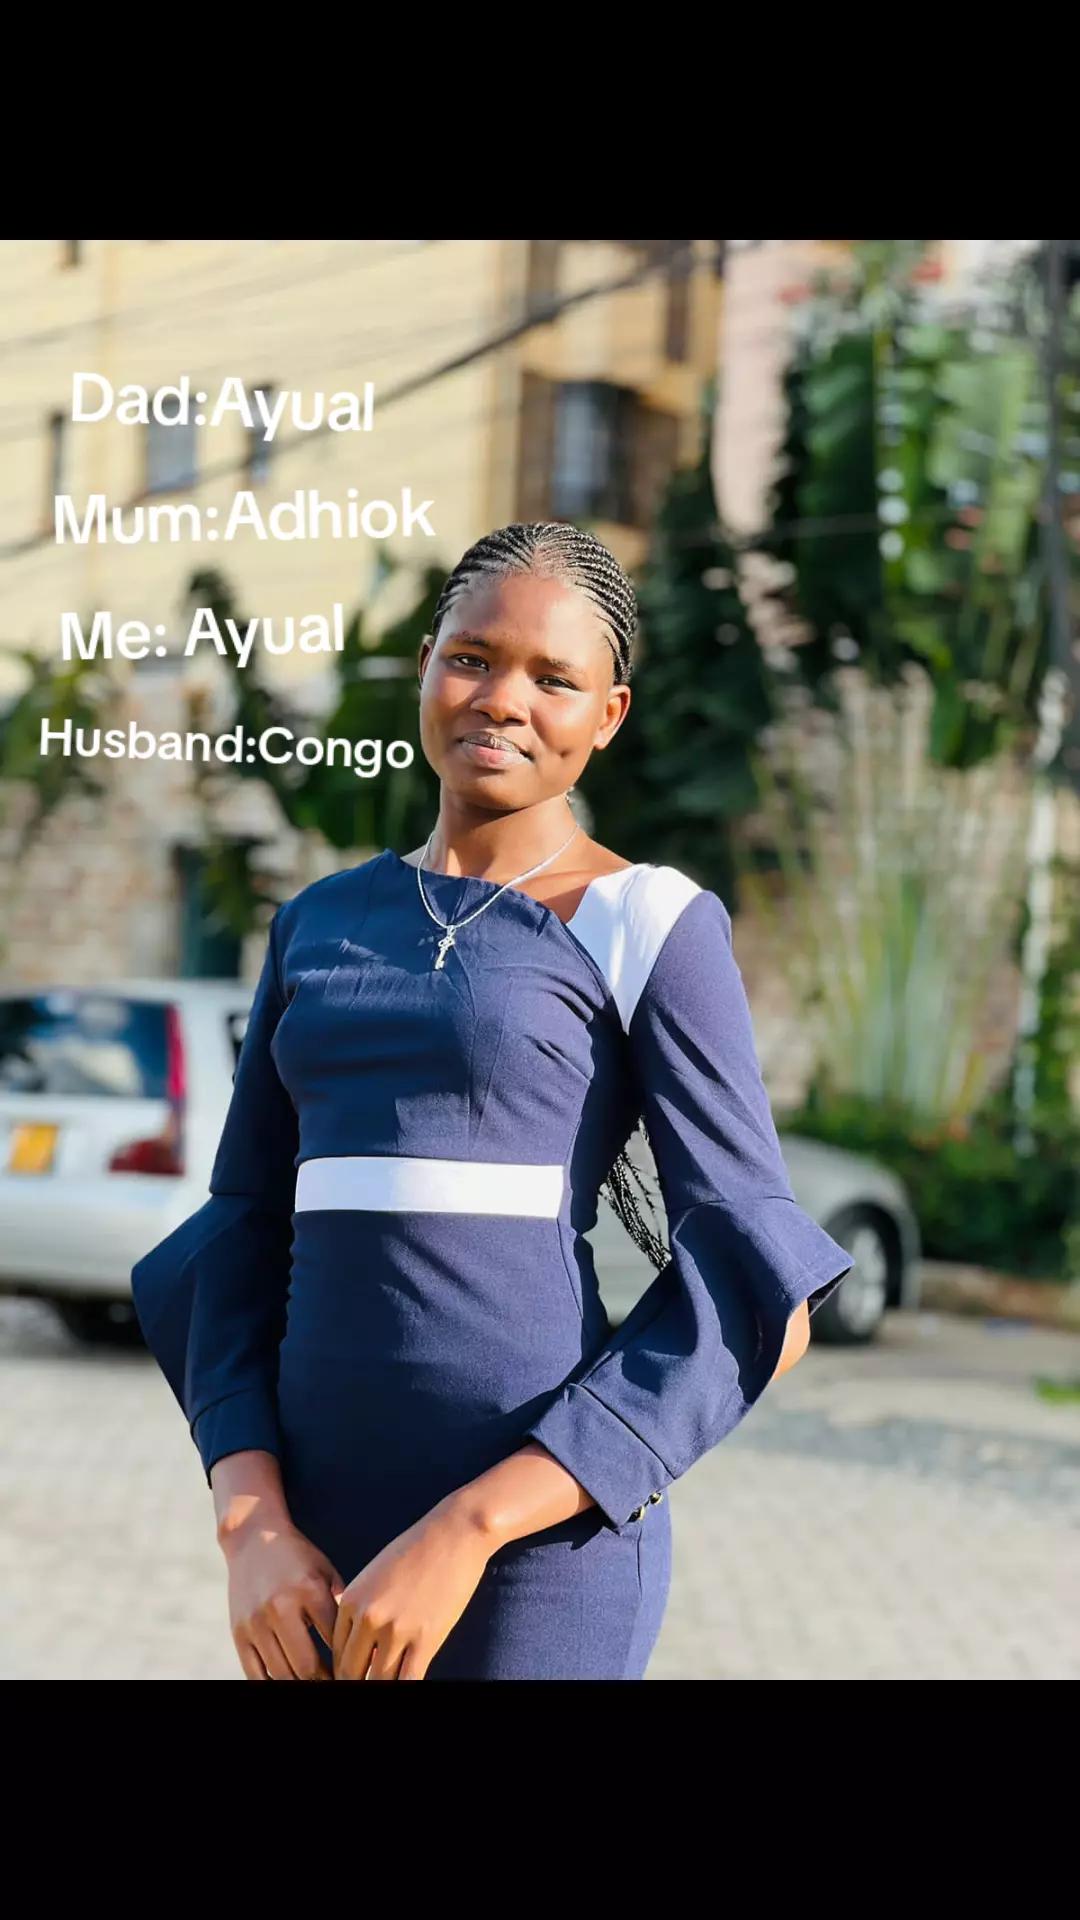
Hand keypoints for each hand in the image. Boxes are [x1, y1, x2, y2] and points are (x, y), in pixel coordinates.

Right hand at [223, 1517, 344, 1679]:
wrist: (253, 1538)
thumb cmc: (298, 1557)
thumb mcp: (326, 1572)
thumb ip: (341, 1606)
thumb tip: (361, 1645)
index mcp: (309, 1590)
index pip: (333, 1641)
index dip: (345, 1662)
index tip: (352, 1670)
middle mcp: (280, 1607)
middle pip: (306, 1666)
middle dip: (324, 1680)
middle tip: (335, 1681)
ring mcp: (256, 1622)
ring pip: (281, 1674)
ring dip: (301, 1684)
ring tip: (314, 1681)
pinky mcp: (238, 1632)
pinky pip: (255, 1673)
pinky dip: (273, 1683)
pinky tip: (288, 1679)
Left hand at [333, 1502, 492, 1679]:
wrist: (455, 1533)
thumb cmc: (417, 1549)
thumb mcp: (375, 1575)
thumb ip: (360, 1609)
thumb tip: (361, 1647)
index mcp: (351, 1600)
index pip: (336, 1653)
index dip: (343, 1671)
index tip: (356, 1674)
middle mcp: (367, 1618)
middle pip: (351, 1672)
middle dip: (357, 1681)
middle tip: (368, 1680)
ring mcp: (396, 1630)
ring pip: (378, 1681)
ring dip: (380, 1685)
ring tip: (387, 1680)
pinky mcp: (425, 1639)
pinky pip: (408, 1680)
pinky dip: (404, 1686)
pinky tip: (407, 1679)